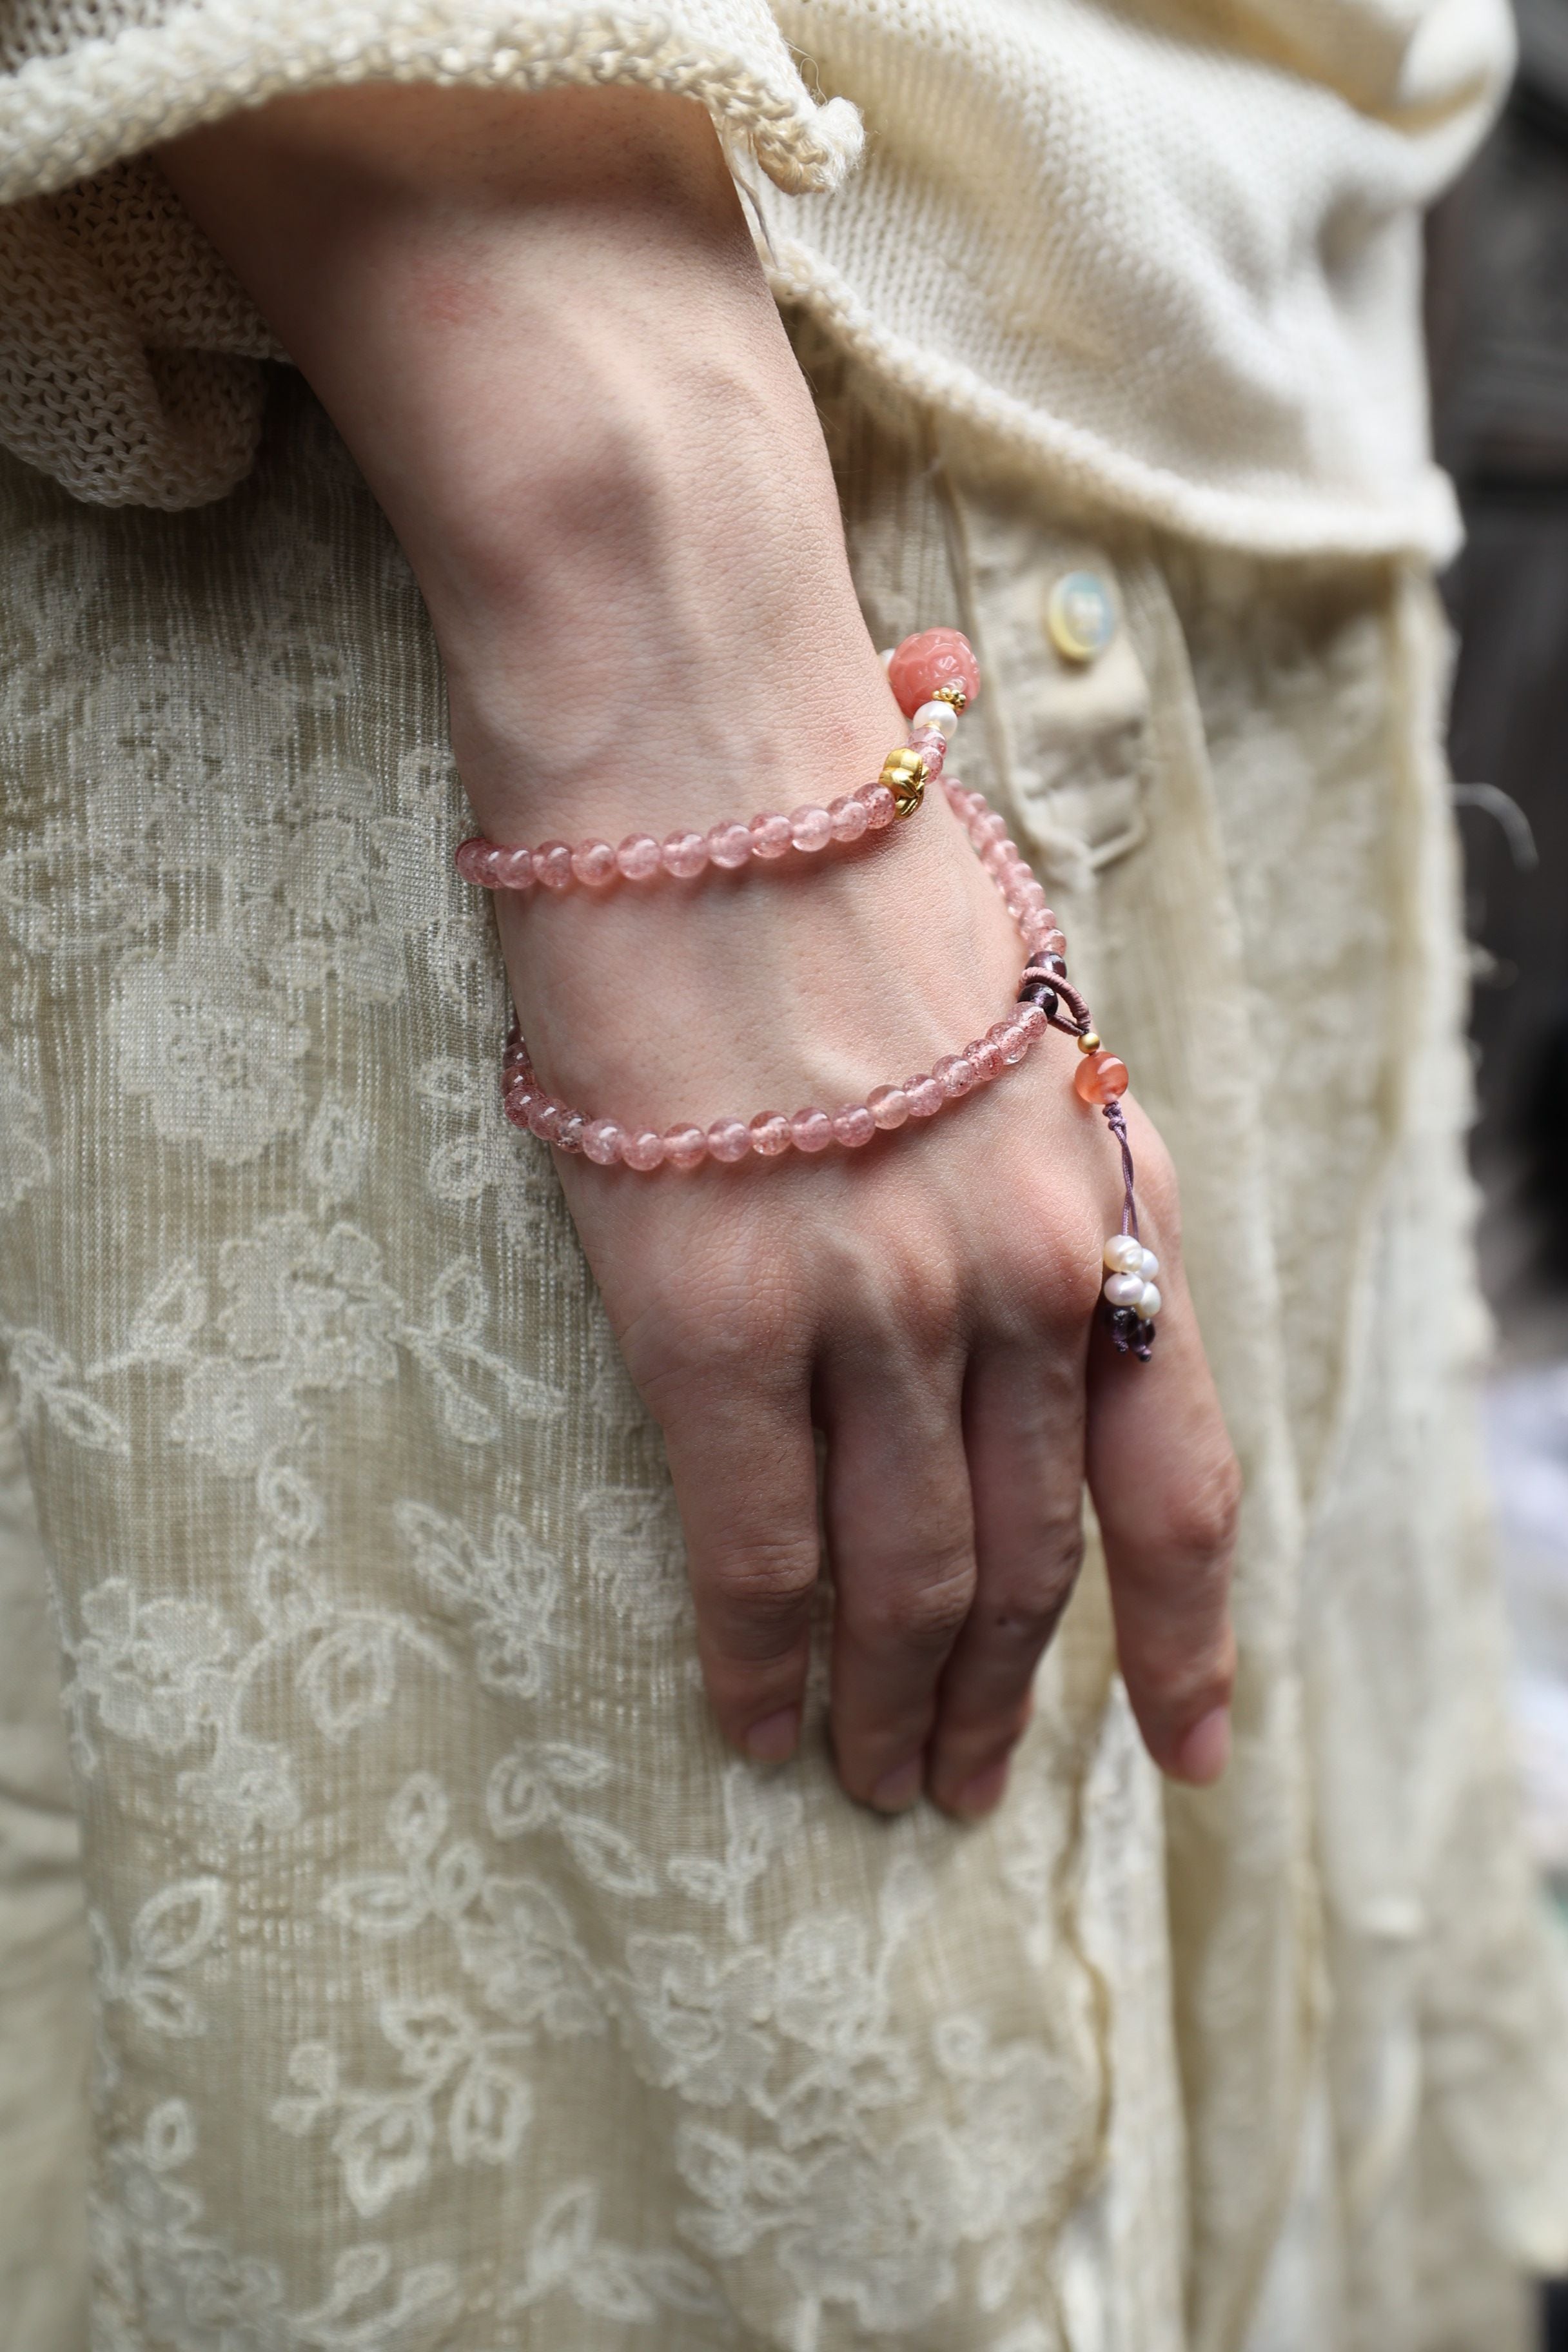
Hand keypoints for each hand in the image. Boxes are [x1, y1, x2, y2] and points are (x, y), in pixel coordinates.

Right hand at [160, 80, 1239, 1813]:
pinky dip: (759, 1655)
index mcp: (1109, 1194)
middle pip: (1030, 1559)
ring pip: (903, 1578)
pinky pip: (753, 1543)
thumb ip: (1037, 1177)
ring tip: (863, 1780)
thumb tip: (1022, 1312)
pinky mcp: (711, 1306)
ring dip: (888, 1705)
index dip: (1190, 1641)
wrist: (702, 737)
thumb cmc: (843, 854)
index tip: (1187, 1756)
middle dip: (999, 1699)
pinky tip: (751, 1723)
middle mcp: (1023, 1271)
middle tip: (953, 1788)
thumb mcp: (1013, 1019)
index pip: (1181, 1477)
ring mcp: (873, 1297)